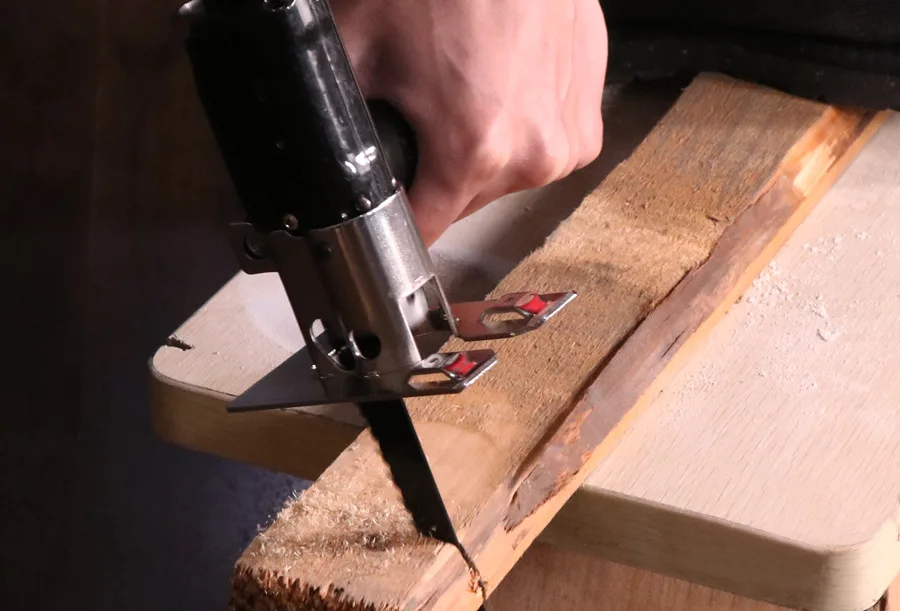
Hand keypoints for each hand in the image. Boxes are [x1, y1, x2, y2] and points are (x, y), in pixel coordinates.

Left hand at [332, 0, 607, 245]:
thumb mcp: (354, 44)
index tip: (385, 199)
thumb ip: (330, 122)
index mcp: (475, 150)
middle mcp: (533, 154)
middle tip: (422, 110)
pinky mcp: (589, 113)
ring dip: (480, 150)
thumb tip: (316, 158)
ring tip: (464, 86)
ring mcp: (569, 135)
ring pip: (504, 177)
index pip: (424, 228)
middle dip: (437, 172)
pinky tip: (501, 79)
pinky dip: (519, 124)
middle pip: (465, 203)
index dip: (394, 215)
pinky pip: (542, 144)